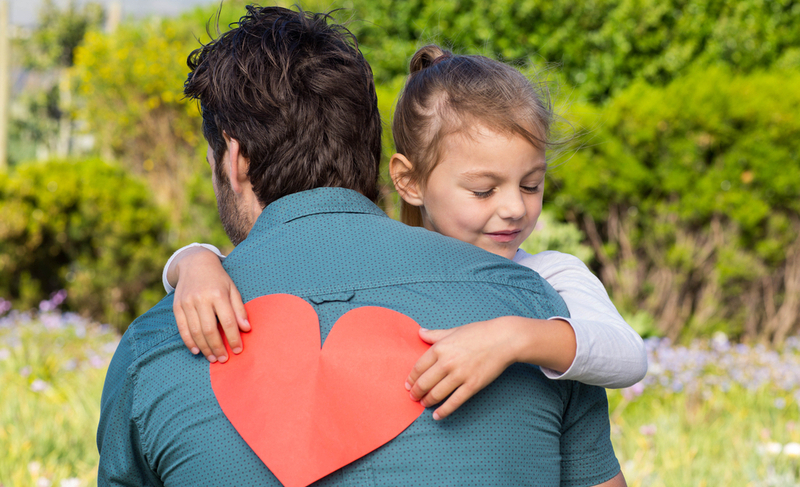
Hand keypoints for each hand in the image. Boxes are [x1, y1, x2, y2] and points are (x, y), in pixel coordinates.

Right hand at [171, 248, 249, 362]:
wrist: (195, 263)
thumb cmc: (218, 279)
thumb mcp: (233, 289)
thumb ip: (239, 309)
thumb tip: (246, 329)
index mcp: (218, 294)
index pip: (228, 322)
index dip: (234, 338)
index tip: (238, 350)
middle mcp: (201, 299)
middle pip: (210, 330)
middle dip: (218, 348)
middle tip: (224, 359)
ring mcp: (187, 303)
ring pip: (195, 332)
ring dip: (205, 348)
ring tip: (213, 358)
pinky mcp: (176, 307)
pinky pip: (182, 329)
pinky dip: (189, 342)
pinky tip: (197, 351)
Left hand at [405, 318, 520, 419]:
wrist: (503, 339)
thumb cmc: (479, 332)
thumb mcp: (454, 330)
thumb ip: (435, 334)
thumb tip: (420, 332)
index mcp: (440, 348)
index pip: (419, 367)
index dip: (412, 378)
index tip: (408, 384)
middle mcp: (447, 362)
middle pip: (424, 383)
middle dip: (416, 392)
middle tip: (413, 397)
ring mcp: (460, 375)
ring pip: (437, 394)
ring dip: (427, 401)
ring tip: (424, 404)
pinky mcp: (472, 385)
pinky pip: (454, 402)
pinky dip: (444, 411)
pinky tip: (437, 416)